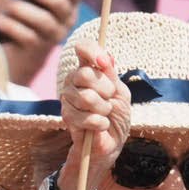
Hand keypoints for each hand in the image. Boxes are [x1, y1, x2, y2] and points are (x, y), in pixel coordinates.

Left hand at [0, 0, 84, 83]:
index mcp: (68, 4)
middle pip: (59, 3)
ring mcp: (52, 38)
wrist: (17, 56)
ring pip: (43, 20)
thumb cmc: (24, 19)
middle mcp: (66, 21)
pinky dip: (10, 25)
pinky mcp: (36, 52)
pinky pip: (26, 35)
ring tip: (7, 7)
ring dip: (21, 9)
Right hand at [60, 40, 130, 189]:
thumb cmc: (117, 115)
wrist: (111, 141)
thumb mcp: (121, 91)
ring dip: (103, 108)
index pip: (82, 48)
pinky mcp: (67, 117)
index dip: (92, 51)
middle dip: (105, 89)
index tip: (105, 62)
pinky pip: (84, 116)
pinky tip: (101, 125)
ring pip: (85, 96)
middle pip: (85, 74)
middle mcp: (74, 80)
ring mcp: (68, 98)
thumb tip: (106, 57)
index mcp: (88, 69)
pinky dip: (99, 122)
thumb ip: (111, 74)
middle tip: (110, 99)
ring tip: (105, 114)